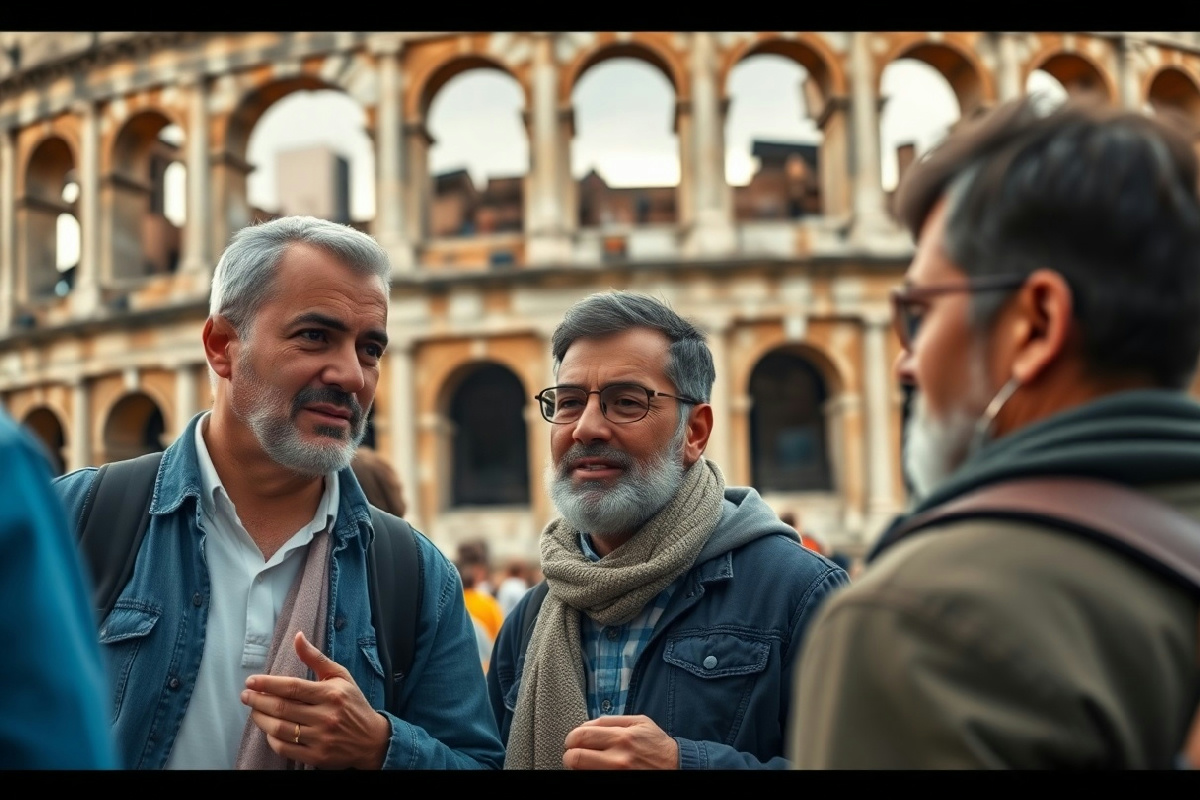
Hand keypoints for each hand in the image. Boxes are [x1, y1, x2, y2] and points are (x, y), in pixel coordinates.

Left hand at [240, 631, 391, 769]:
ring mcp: (320, 738)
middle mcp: (325, 716)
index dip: (267, 684)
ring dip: (261, 719)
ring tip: (253, 711)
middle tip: (246, 696)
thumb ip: (316, 658)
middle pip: (282, 708)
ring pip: (280, 729)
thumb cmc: (353, 704)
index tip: (251, 681)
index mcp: (331, 694)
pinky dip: (272, 739)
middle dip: (258, 700)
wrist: (372, 740)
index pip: (292, 687)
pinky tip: (268, 730)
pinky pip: (285, 748)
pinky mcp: (317, 756)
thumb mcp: (340, 676)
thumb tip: (297, 637)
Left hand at [562, 715, 678, 769]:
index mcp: (622, 737)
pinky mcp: (618, 783)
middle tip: (573, 754)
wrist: (677, 766)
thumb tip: (585, 725)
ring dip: (578, 767)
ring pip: (581, 771)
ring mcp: (617, 774)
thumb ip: (610, 721)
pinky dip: (589, 773)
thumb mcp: (639, 722)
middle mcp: (618, 758)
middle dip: (570, 754)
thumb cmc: (656, 744)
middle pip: (575, 757)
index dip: (571, 738)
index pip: (581, 735)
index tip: (573, 741)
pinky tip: (596, 769)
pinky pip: (593, 778)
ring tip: (585, 762)